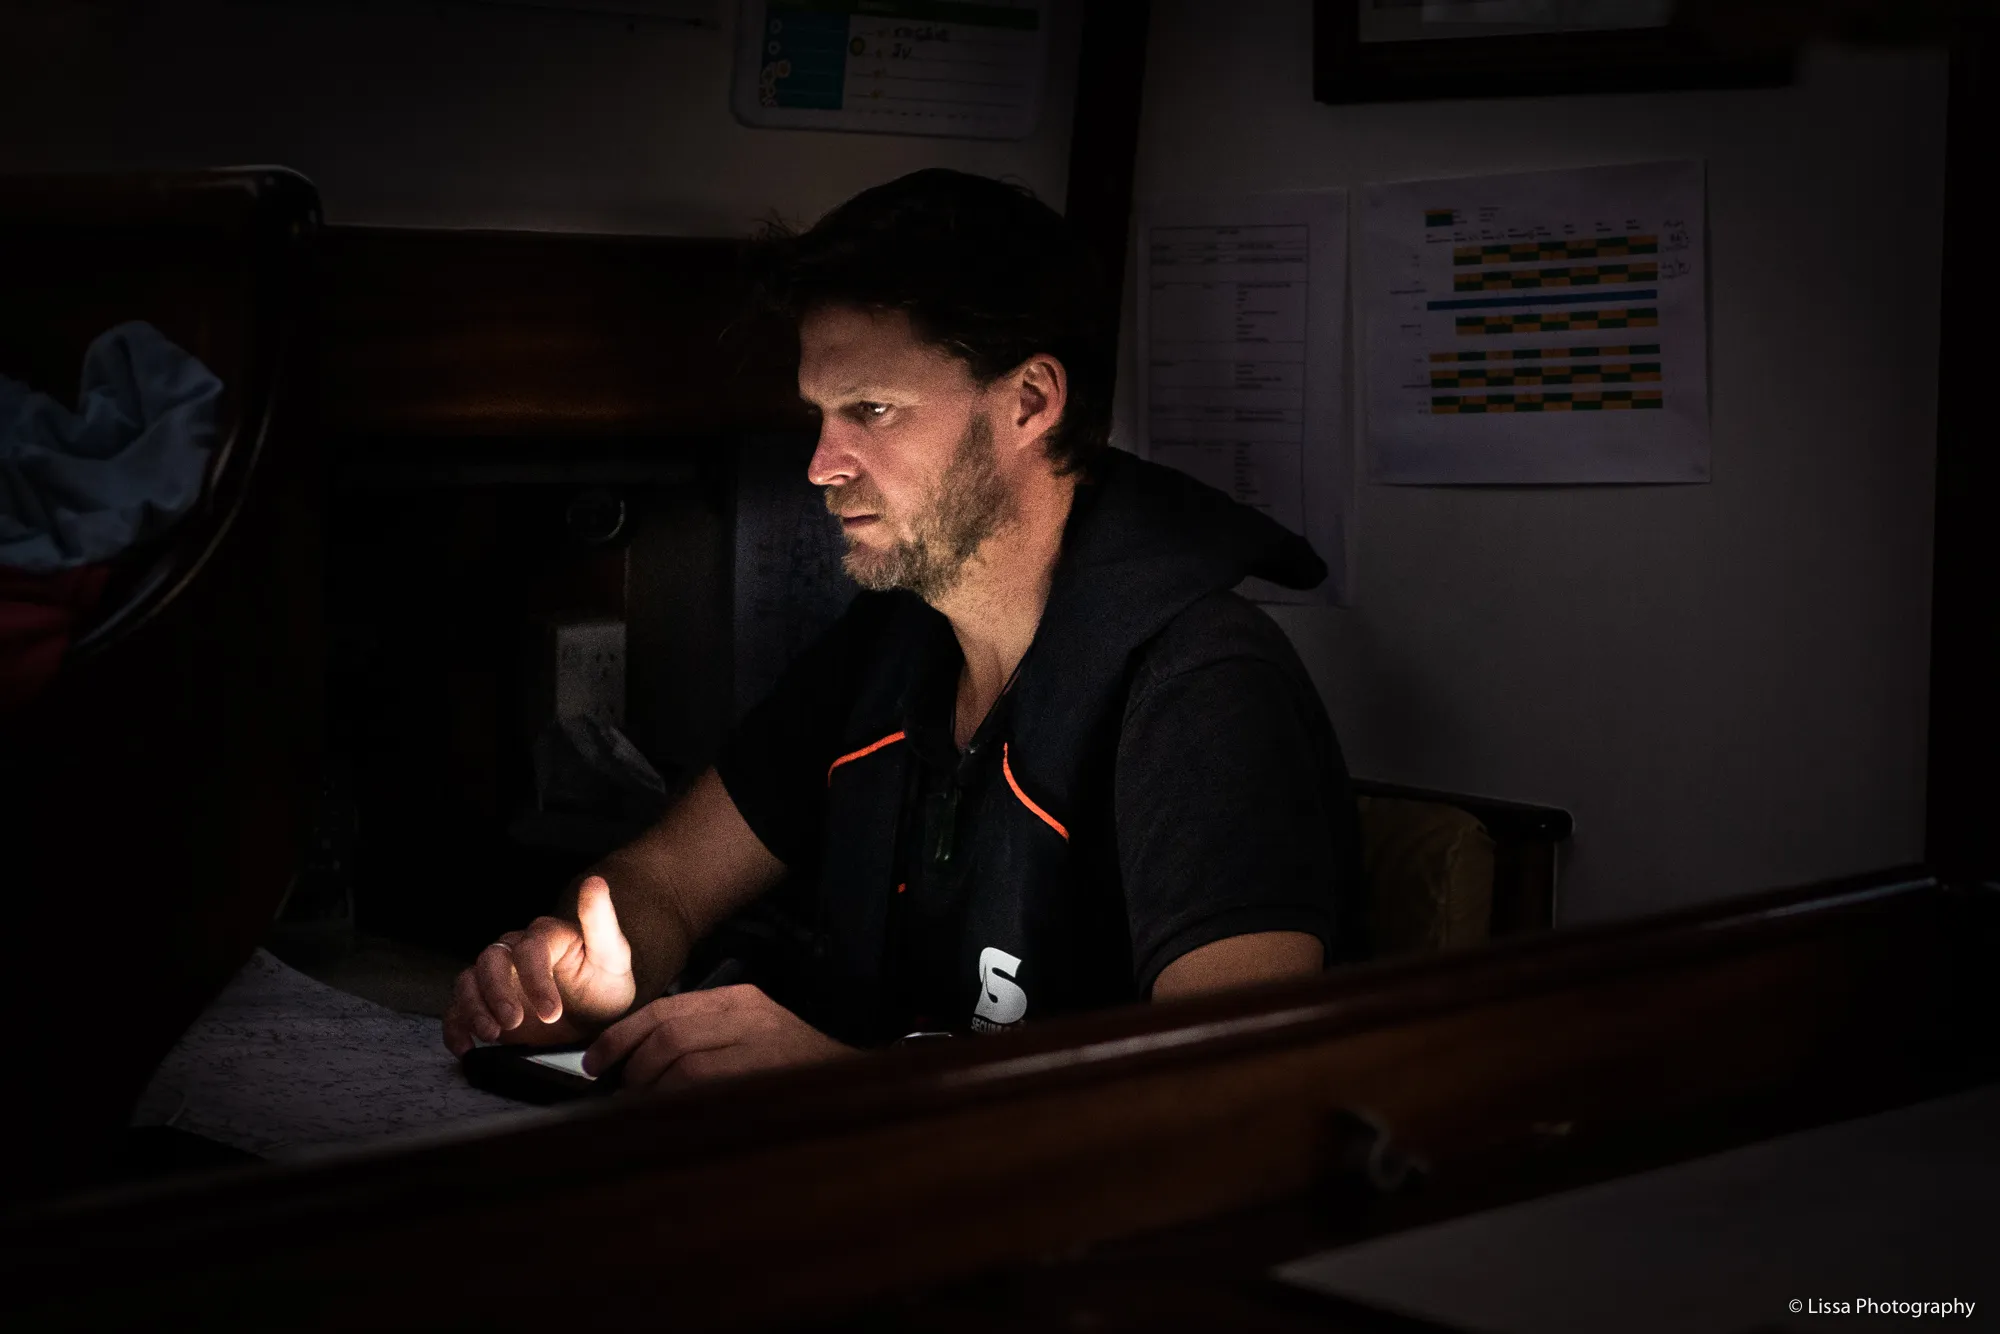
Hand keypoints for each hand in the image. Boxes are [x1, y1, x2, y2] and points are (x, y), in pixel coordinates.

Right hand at [442, 875, 636, 1056]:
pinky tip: (466, 1047)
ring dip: (473, 1008)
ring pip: (468, 982)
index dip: (536, 979)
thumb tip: (595, 881)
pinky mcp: (483, 1006)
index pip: (530, 950)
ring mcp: (495, 980)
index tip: (552, 1012)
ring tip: (492, 1035)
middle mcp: (513, 952)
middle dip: (497, 992)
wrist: (595, 1020)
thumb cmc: (604, 985)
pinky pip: (456, 1011)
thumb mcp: (612, 956)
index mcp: (543, 936)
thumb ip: (600, 921)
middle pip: (490, 961)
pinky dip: (455, 1029)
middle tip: (514, 1023)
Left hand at [583, 984, 853, 1091]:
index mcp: (740, 1000)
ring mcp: (756, 1045)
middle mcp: (746, 1015)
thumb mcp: (750, 1037)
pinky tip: (668, 1119)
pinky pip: (700, 1090)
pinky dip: (674, 1105)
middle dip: (632, 1067)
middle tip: (618, 1093)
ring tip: (642, 1111)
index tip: (597, 1059)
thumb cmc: (795, 1069)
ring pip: (677, 1063)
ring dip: (650, 1092)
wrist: (853, 1085)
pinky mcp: (761, 1077)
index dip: (622, 1036)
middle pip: (665, 1035)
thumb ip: (702, 1039)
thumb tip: (639, 1059)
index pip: (664, 1009)